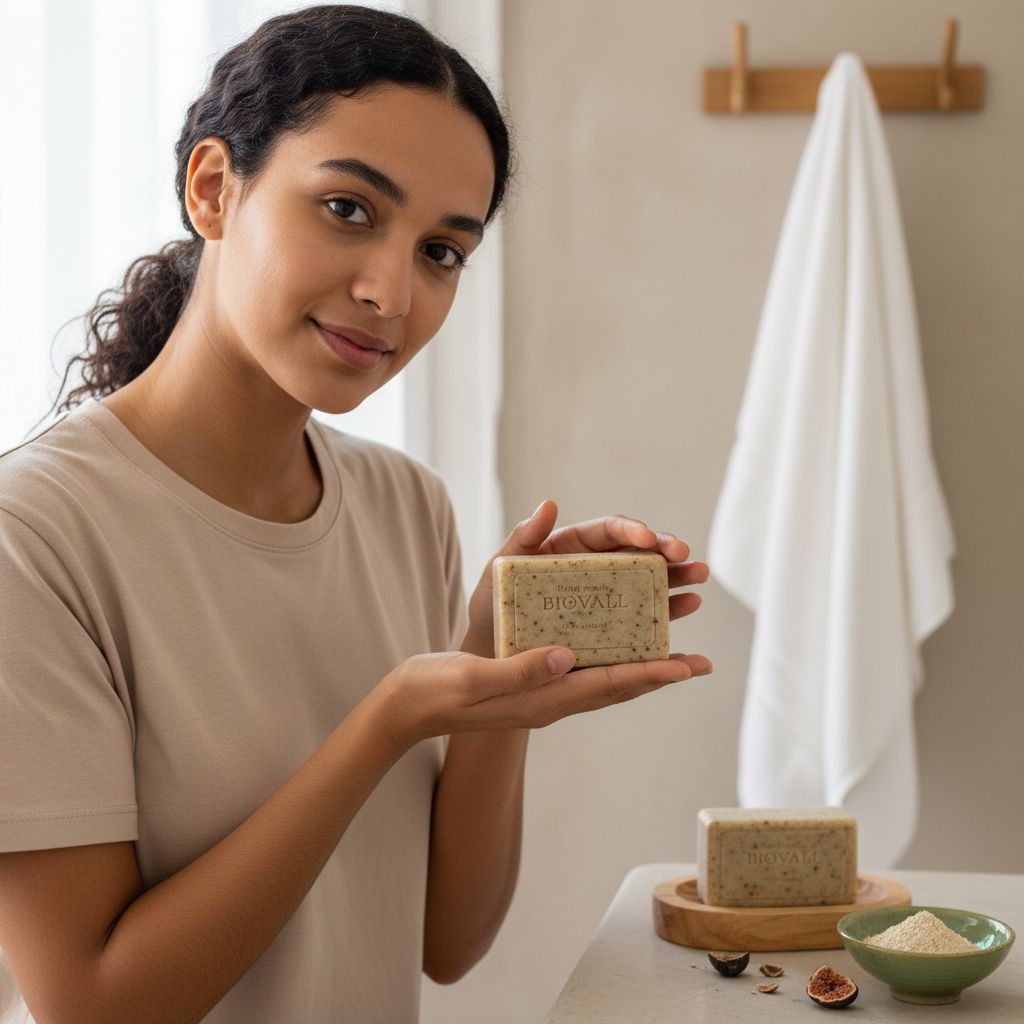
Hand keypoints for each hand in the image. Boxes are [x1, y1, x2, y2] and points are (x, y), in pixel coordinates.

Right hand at [375, 644, 706, 746]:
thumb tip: (567, 655)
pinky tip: (617, 645)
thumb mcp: (474, 678)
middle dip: (661, 673)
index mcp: (542, 699)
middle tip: (701, 662)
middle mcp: (551, 700)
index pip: (607, 685)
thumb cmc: (436, 691)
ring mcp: (543, 695)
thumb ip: (520, 670)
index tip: (689, 666)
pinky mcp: (532, 684)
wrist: (409, 708)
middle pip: (618, 685)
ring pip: (605, 680)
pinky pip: (585, 673)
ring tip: (676, 653)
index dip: (650, 675)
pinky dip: (611, 659)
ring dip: (642, 667)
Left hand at [462, 500, 710, 664]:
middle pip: (638, 551)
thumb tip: (548, 504)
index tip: (646, 538)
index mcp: (572, 548)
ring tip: (699, 578)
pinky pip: (647, 615)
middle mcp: (596, 568)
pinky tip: (690, 605)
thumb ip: (521, 539)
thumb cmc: (493, 608)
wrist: (491, 656)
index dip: (631, 529)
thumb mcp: (498, 570)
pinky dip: (670, 610)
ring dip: (678, 577)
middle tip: (684, 555)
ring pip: (650, 580)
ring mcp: (608, 597)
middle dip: (665, 549)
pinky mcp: (615, 628)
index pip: (607, 531)